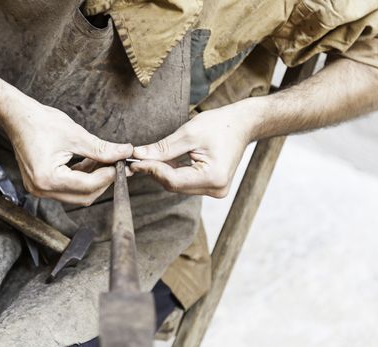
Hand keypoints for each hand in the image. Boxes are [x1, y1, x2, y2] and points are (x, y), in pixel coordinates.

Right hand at [4, 97, 132, 205]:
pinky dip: (83, 178)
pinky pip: (69, 188)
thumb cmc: (40, 123)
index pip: (88, 186)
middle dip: (103, 181)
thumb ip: (102, 149)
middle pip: (84, 196)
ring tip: (105, 160)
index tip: (122, 164)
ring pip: (78, 194)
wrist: (18, 117)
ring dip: (94, 180)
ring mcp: (40, 189)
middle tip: (117, 164)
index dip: (108, 176)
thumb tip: (124, 152)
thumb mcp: (76, 135)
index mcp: (48, 179)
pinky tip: (90, 162)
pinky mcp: (42, 185)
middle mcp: (42, 189)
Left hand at [130, 99, 259, 197]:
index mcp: (213, 177)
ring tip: (148, 158)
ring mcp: (216, 190)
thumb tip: (138, 155)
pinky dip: (173, 172)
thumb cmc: (221, 124)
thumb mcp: (189, 133)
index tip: (134, 161)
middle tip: (137, 158)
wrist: (243, 124)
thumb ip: (163, 148)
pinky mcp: (212, 186)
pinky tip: (164, 161)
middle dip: (154, 171)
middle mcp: (216, 189)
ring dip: (162, 172)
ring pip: (178, 185)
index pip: (172, 180)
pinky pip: (185, 182)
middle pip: (174, 185)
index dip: (151, 170)